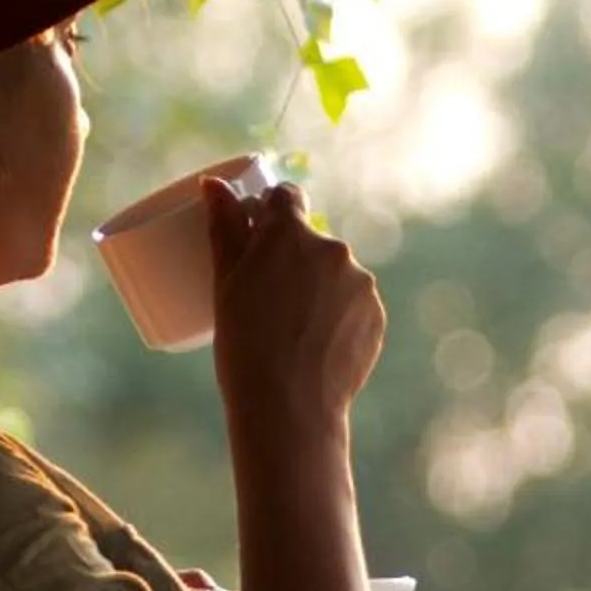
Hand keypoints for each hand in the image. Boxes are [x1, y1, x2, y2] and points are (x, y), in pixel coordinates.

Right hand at [203, 178, 384, 434]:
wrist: (289, 405)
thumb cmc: (245, 344)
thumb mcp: (225, 282)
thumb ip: (224, 227)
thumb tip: (214, 185)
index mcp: (291, 233)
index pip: (286, 197)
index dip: (270, 212)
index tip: (259, 231)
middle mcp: (333, 249)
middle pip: (311, 240)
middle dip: (293, 258)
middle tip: (268, 297)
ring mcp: (360, 283)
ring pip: (335, 273)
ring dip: (318, 287)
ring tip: (292, 327)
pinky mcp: (376, 315)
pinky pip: (353, 304)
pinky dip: (337, 315)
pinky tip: (316, 342)